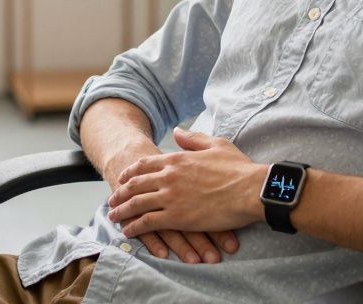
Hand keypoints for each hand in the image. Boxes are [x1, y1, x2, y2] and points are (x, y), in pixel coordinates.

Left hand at [100, 137, 240, 263]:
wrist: (251, 190)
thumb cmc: (238, 168)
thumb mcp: (215, 144)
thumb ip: (192, 139)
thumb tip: (176, 131)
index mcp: (177, 159)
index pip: (144, 164)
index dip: (129, 172)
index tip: (122, 178)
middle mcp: (169, 177)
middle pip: (134, 184)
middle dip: (120, 192)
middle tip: (111, 199)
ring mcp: (171, 197)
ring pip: (136, 203)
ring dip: (121, 211)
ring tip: (113, 216)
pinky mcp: (177, 217)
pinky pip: (147, 222)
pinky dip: (134, 227)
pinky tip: (128, 231)